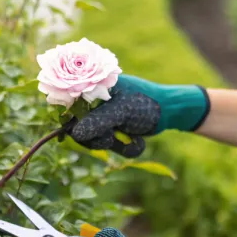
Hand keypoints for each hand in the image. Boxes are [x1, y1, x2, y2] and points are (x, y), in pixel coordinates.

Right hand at [67, 74, 210, 157]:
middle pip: (76, 128)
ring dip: (113, 144)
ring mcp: (102, 117)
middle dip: (96, 137)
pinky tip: (137, 141)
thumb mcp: (122, 111)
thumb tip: (74, 134)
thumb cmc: (146, 103)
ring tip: (128, 137)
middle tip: (110, 137)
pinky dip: (124, 148)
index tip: (77, 132)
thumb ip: (98, 121)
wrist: (170, 112)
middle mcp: (93, 103)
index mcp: (91, 88)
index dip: (69, 121)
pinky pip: (108, 146)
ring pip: (92, 140)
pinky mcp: (112, 131)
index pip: (65, 105)